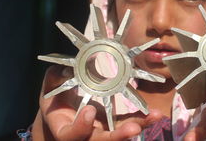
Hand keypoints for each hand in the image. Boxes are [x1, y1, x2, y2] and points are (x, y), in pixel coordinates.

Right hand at [32, 65, 162, 140]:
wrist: (64, 112)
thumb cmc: (56, 98)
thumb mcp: (51, 87)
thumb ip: (55, 78)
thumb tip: (65, 70)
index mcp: (63, 128)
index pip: (70, 135)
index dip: (80, 126)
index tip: (90, 111)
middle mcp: (84, 136)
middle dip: (117, 136)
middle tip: (133, 128)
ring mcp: (100, 133)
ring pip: (119, 136)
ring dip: (138, 126)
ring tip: (154, 116)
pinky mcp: (113, 126)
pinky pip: (128, 125)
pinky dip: (142, 119)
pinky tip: (155, 113)